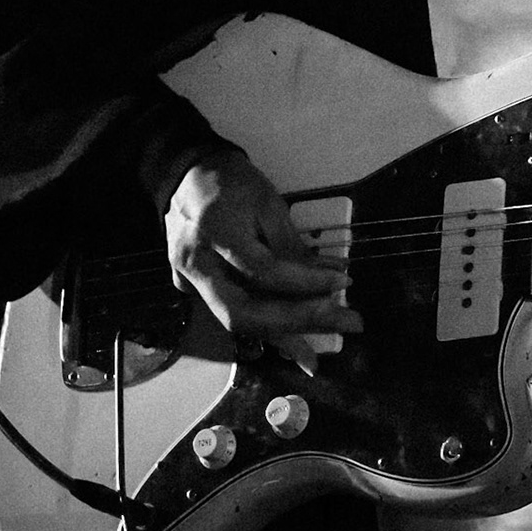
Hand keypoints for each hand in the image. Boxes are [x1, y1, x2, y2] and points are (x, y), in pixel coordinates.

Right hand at [165, 147, 362, 338]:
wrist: (188, 175)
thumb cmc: (233, 183)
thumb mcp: (269, 203)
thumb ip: (292, 245)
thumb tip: (330, 275)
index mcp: (216, 234)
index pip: (264, 271)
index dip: (306, 282)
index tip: (343, 282)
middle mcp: (196, 266)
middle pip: (243, 312)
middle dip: (297, 323)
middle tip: (343, 324)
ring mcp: (188, 281)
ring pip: (235, 321)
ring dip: (281, 338)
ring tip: (316, 355)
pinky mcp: (191, 289)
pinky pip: (231, 314)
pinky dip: (263, 330)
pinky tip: (290, 345)